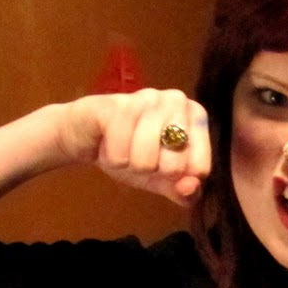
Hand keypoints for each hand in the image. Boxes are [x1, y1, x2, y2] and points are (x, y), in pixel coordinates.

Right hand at [57, 89, 211, 207]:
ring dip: (129, 164)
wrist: (88, 137)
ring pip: (146, 158)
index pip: (199, 168)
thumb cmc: (131, 154)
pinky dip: (113, 157)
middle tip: (139, 155)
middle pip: (174, 166)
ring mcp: (148, 97)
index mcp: (196, 116)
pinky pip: (121, 148)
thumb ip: (183, 191)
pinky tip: (107, 144)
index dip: (175, 179)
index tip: (161, 165)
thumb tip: (190, 187)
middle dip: (151, 170)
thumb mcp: (160, 179)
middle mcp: (177, 100)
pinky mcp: (118, 103)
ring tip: (123, 149)